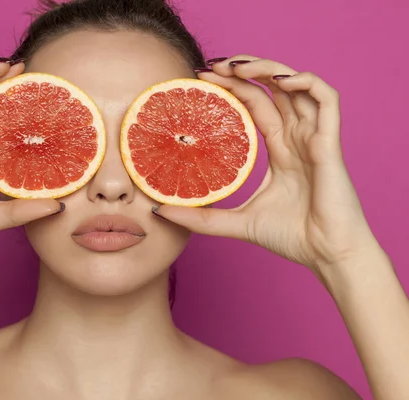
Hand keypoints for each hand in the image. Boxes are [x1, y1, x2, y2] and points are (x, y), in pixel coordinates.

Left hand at [154, 54, 378, 275]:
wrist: (327, 257)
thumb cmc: (291, 237)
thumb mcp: (238, 223)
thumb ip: (202, 217)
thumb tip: (160, 211)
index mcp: (280, 149)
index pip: (254, 104)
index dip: (232, 87)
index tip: (201, 79)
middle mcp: (297, 137)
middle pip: (271, 89)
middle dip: (242, 71)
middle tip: (211, 67)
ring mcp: (314, 138)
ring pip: (297, 85)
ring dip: (268, 68)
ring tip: (237, 66)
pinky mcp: (329, 143)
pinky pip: (326, 99)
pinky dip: (306, 83)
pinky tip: (279, 81)